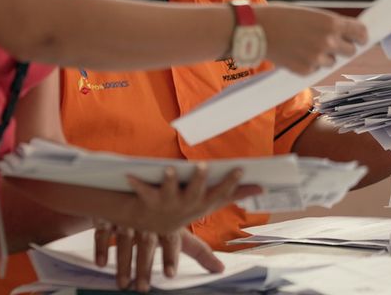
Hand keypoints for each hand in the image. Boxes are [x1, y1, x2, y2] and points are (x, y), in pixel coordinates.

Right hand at [94, 223, 221, 291]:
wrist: (134, 190)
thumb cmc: (163, 217)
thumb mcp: (180, 230)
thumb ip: (199, 252)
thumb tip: (221, 270)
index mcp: (166, 222)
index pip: (170, 240)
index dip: (170, 256)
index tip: (170, 274)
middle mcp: (148, 219)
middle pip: (145, 245)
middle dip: (143, 266)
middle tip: (142, 288)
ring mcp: (127, 216)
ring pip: (124, 241)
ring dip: (123, 263)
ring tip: (123, 284)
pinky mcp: (108, 213)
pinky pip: (103, 230)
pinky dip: (101, 246)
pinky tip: (101, 264)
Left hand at [126, 164, 261, 235]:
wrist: (153, 224)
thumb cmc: (187, 208)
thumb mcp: (211, 203)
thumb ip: (235, 194)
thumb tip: (262, 187)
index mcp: (203, 204)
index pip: (221, 193)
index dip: (231, 182)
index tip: (242, 169)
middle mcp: (186, 206)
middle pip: (195, 193)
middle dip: (200, 180)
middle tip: (203, 166)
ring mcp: (167, 204)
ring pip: (169, 192)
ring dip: (170, 181)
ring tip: (170, 170)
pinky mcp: (148, 201)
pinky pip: (142, 190)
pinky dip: (136, 183)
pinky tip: (129, 173)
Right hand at [257, 3, 368, 74]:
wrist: (256, 29)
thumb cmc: (280, 17)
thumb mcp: (310, 14)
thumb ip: (328, 25)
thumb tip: (344, 37)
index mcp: (331, 23)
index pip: (360, 33)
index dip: (361, 36)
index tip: (359, 39)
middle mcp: (328, 41)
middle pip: (350, 51)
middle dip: (343, 48)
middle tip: (331, 44)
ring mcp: (317, 58)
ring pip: (331, 62)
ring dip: (323, 57)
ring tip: (304, 46)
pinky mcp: (305, 71)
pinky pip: (315, 70)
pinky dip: (308, 64)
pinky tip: (294, 54)